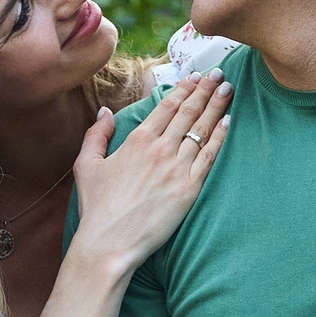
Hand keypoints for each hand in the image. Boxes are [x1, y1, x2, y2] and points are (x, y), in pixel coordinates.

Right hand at [67, 71, 231, 270]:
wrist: (111, 242)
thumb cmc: (97, 207)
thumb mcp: (86, 166)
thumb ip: (97, 135)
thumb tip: (105, 111)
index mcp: (137, 140)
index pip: (167, 106)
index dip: (184, 88)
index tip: (195, 76)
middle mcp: (160, 149)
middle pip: (189, 112)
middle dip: (206, 89)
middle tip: (219, 74)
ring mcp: (178, 168)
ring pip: (203, 129)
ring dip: (217, 106)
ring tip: (228, 89)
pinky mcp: (190, 189)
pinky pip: (210, 156)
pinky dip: (221, 136)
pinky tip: (229, 121)